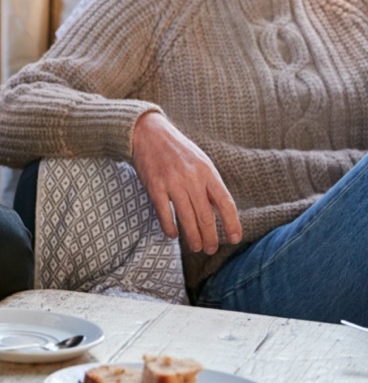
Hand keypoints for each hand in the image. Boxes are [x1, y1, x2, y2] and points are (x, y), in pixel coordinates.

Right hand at [130, 110, 242, 253]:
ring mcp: (172, 182)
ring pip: (186, 218)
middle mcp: (192, 178)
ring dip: (192, 237)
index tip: (234, 238)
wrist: (149, 133)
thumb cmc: (178, 150)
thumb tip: (221, 211)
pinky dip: (169, 227)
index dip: (232, 223)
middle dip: (210, 237)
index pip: (225, 202)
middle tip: (210, 249)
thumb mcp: (201, 162)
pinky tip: (173, 235)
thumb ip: (210, 184)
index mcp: (208, 172)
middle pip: (206, 216)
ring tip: (196, 247)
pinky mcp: (155, 186)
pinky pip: (164, 213)